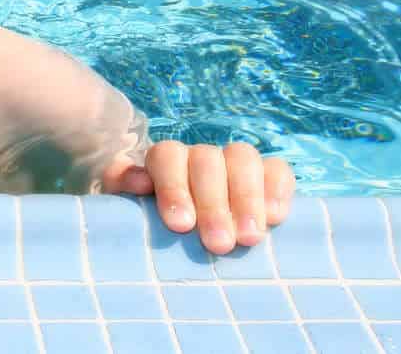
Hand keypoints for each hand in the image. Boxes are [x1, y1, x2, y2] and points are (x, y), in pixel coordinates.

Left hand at [105, 141, 295, 254]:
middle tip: (219, 244)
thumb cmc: (153, 223)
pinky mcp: (267, 175)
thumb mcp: (127, 208)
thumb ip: (123, 186)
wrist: (182, 231)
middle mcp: (200, 156)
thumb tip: (139, 182)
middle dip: (214, 204)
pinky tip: (275, 217)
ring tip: (249, 238)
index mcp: (165, 160)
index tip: (180, 225)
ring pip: (243, 159)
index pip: (167, 157)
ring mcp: (234, 162)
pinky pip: (277, 170)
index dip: (173, 187)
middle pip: (208, 161)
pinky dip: (277, 190)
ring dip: (247, 198)